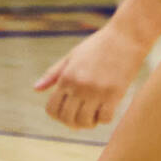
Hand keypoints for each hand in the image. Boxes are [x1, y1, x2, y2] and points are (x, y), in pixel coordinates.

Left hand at [34, 22, 150, 129]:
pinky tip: (106, 109)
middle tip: (80, 118)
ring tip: (92, 115)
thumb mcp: (71, 56)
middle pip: (67, 118)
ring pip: (85, 121)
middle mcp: (78, 85)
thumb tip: (36, 89)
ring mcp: (96, 91)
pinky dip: (103, 119)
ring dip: (88, 123)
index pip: (52, 108)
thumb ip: (53, 74)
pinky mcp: (114, 94)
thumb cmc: (97, 46)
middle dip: (72, 123)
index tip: (66, 113)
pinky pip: (104, 118)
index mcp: (66, 77)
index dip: (56, 116)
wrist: (124, 37)